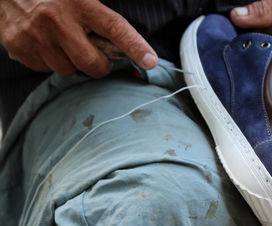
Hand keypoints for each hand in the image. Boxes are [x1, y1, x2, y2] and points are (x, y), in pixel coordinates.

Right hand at [0, 0, 157, 77]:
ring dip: (71, 63)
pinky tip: (45, 44)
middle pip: (90, 63)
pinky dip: (49, 61)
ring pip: (67, 70)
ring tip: (64, 43)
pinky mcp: (19, 47)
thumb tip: (123, 45)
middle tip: (98, 58)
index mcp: (79, 2)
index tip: (151, 61)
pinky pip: (45, 69)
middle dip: (99, 66)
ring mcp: (35, 35)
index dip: (135, 46)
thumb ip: (99, 16)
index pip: (115, 28)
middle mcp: (57, 19)